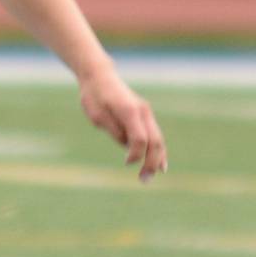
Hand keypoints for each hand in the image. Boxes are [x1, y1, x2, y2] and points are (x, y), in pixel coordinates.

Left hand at [78, 68, 166, 182]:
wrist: (100, 77)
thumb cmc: (94, 96)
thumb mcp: (97, 116)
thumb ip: (113, 130)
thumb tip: (127, 146)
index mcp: (130, 111)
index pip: (140, 139)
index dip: (135, 155)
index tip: (126, 163)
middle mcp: (142, 112)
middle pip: (154, 141)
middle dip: (151, 162)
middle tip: (144, 179)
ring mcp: (145, 113)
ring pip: (158, 139)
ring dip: (157, 159)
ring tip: (152, 176)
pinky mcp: (144, 115)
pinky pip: (155, 135)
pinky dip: (158, 150)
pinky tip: (161, 165)